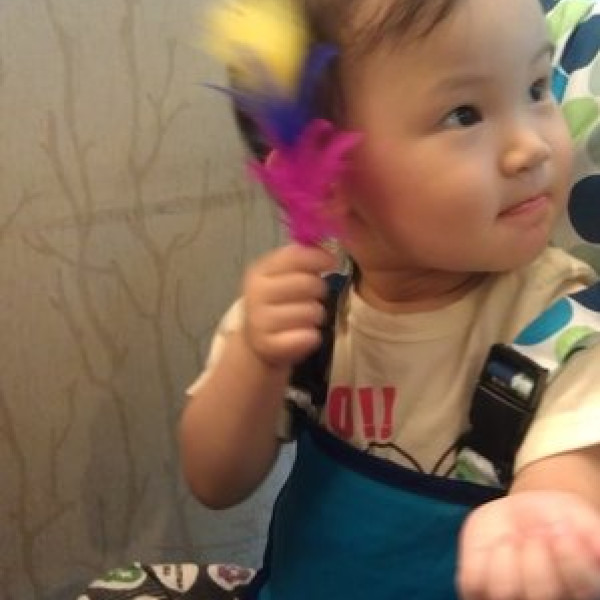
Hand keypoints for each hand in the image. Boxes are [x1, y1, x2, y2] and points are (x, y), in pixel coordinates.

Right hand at [242, 243, 335, 367]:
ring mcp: (259, 321)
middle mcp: (255, 293)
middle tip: (314, 297)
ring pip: (312, 312)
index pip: (295, 256)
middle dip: (319, 290)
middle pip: (308, 284)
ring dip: (317, 315)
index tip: (332, 261)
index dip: (318, 257)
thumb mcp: (283, 276)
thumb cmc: (277, 302)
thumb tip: (327, 245)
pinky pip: (307, 337)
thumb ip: (302, 259)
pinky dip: (312, 337)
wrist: (256, 341)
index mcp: (259, 271)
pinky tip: (305, 335)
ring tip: (308, 317)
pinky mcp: (269, 346)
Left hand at [457, 490, 599, 599]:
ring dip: (510, 555)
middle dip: (539, 554)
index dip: (571, 560)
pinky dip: (482, 559)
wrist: (527, 511)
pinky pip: (473, 583)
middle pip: (542, 595)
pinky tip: (498, 546)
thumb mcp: (580, 519)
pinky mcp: (478, 588)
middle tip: (538, 533)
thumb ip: (593, 534)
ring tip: (516, 539)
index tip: (565, 531)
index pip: (582, 590)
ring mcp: (511, 598)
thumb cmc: (559, 519)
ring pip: (504, 592)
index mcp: (581, 591)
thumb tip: (599, 550)